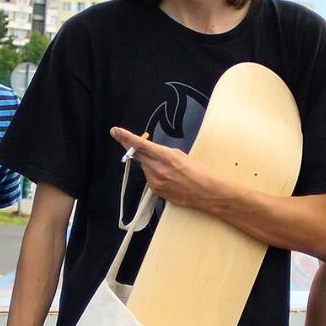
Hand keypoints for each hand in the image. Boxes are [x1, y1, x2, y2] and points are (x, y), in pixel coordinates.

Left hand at [108, 128, 226, 209]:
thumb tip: (152, 151)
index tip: (115, 131)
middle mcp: (159, 170)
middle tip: (133, 144)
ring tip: (168, 169)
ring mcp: (157, 183)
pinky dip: (155, 176)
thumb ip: (164, 153)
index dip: (126, 138)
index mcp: (167, 157)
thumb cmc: (201, 173)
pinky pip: (150, 180)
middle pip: (138, 156)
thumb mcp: (183, 156)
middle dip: (135, 149)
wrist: (210, 193)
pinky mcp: (158, 192)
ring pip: (145, 168)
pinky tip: (169, 178)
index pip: (141, 145)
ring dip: (150, 165)